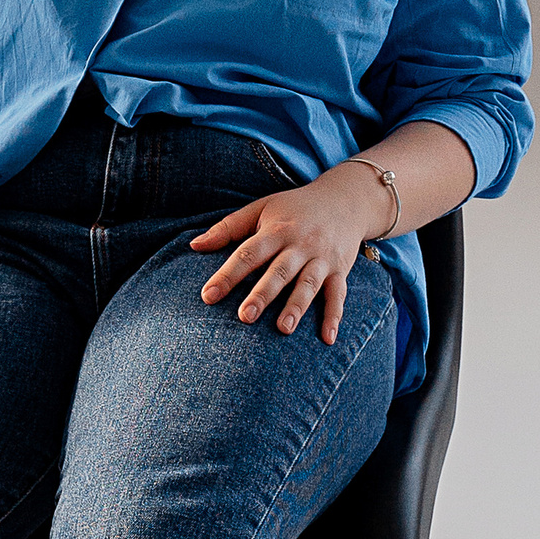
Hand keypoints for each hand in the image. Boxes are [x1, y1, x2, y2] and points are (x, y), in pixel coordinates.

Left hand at [190, 165, 390, 343]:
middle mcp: (301, 244)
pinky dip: (335, 317)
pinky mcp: (340, 270)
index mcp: (277, 229)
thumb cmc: (294, 208)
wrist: (345, 199)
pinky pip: (338, 294)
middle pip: (279, 271)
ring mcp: (322, 258)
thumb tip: (194, 245)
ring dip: (297, 306)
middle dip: (263, 294)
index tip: (208, 295)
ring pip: (309, 283)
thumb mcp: (261, 208)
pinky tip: (327, 339)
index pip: (249, 253)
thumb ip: (228, 227)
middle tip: (245, 317)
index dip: (227, 274)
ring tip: (283, 329)